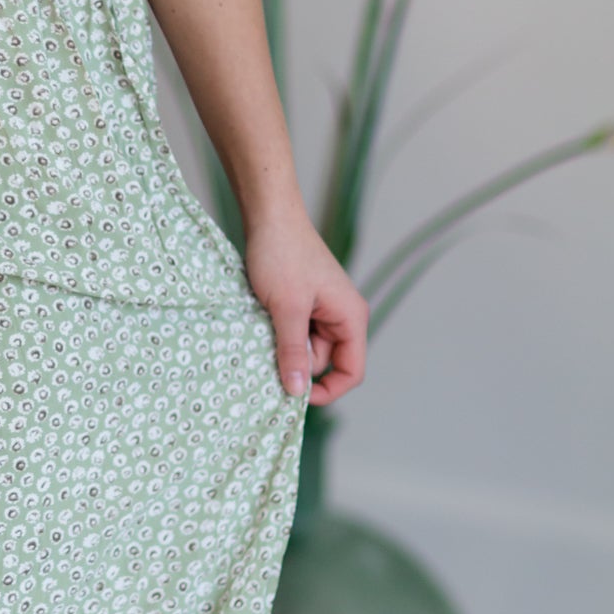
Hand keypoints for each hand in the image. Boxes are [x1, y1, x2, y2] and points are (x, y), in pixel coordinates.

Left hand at [240, 202, 367, 406]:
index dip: (328, 391)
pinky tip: (261, 322)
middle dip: (297, 364)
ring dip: (283, 348)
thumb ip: (292, 351)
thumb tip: (297, 392)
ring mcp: (322, 310)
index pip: (351, 371)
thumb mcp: (287, 308)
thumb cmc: (282, 255)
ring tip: (262, 328)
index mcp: (351, 317)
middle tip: (267, 353)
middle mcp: (342, 316)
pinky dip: (277, 334)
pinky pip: (293, 333)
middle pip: (324, 362)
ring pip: (304, 349)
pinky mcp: (303, 304)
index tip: (294, 396)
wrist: (268, 217)